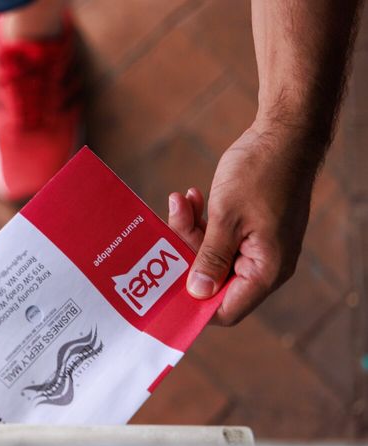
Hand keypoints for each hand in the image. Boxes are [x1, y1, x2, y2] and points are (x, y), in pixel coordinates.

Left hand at [167, 123, 316, 325]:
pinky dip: (202, 220)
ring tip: (180, 202)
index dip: (194, 305)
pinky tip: (191, 198)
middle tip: (170, 225)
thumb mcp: (226, 217)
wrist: (285, 133)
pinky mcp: (251, 228)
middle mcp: (265, 264)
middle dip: (186, 254)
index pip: (226, 309)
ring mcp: (258, 246)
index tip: (163, 290)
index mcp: (265, 270)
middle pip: (213, 280)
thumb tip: (198, 293)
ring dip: (190, 230)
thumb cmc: (261, 173)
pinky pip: (219, 236)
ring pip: (211, 254)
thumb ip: (210, 258)